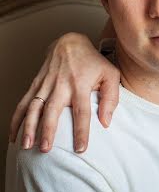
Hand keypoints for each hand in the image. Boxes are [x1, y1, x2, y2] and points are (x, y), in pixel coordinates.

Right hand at [9, 33, 119, 152]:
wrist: (70, 42)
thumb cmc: (93, 61)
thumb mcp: (110, 74)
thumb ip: (111, 98)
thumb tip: (106, 122)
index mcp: (81, 84)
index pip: (82, 111)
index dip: (81, 130)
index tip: (80, 148)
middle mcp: (61, 84)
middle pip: (52, 109)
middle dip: (48, 129)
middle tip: (45, 149)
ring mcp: (46, 84)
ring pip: (34, 106)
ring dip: (28, 126)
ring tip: (26, 145)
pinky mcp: (36, 84)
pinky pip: (24, 102)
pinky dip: (17, 119)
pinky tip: (13, 135)